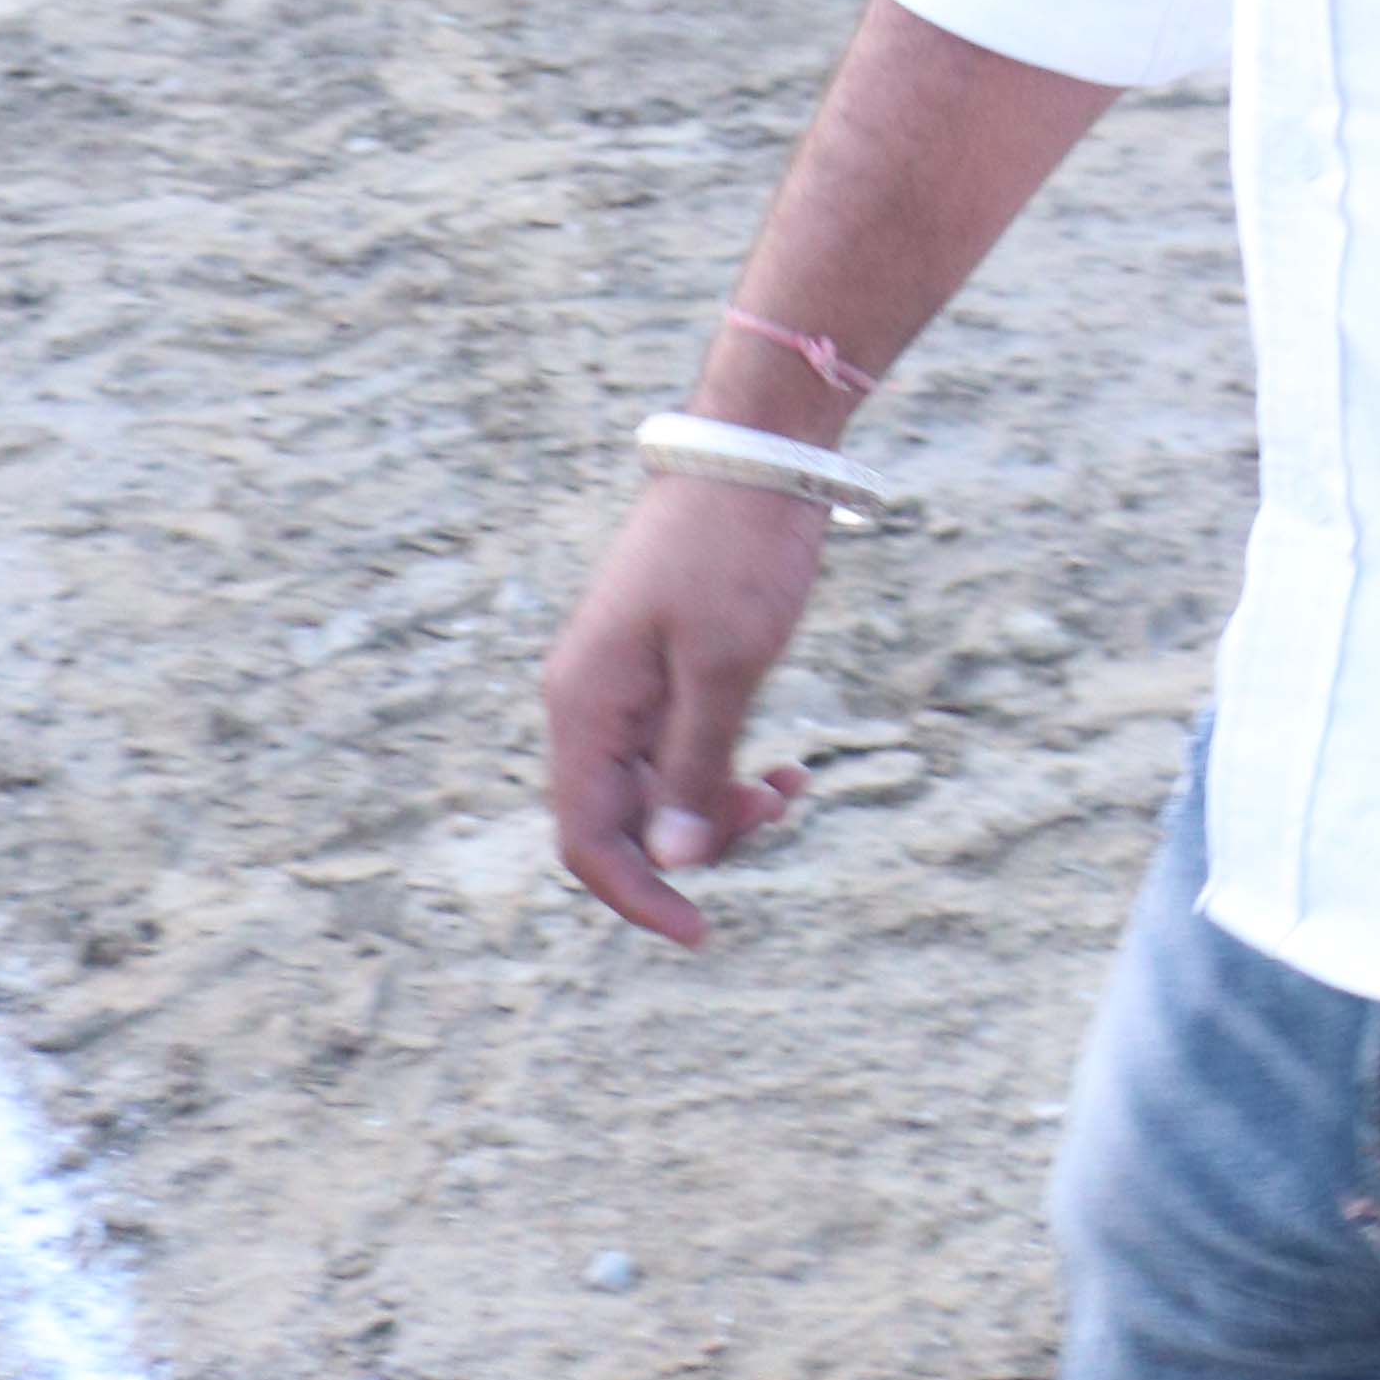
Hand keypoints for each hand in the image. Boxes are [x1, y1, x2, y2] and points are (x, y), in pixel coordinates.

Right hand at [542, 472, 829, 943]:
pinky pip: (682, 744)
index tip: (701, 930)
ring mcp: (627, 679)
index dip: (637, 895)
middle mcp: (592, 699)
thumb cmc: (738, 551)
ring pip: (660, 785)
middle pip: (624, 819)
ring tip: (794, 786)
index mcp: (586, 704)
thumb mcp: (725, 667)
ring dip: (722, 805)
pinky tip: (787, 766)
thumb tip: (670, 864)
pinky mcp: (665, 661)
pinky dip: (729, 764)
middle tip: (779, 812)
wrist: (757, 449)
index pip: (585, 839)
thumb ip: (691, 768)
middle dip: (698, 840)